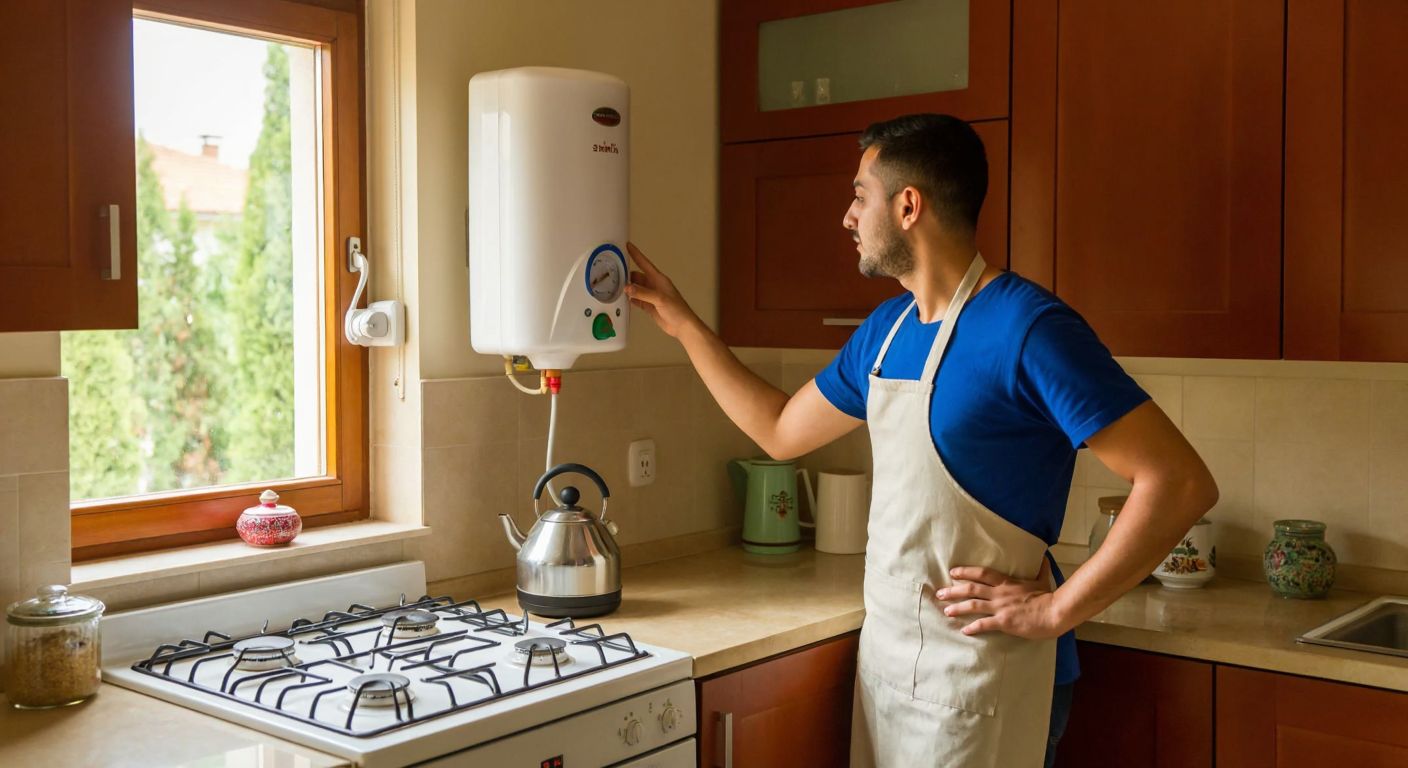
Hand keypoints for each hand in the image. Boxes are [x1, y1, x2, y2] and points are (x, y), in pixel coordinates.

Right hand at [623, 242, 701, 338]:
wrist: (682, 326)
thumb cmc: (678, 310)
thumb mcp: (659, 299)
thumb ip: (643, 293)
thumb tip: (628, 287)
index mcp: (659, 279)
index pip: (644, 263)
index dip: (636, 254)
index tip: (628, 246)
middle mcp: (654, 286)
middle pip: (637, 276)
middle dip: (627, 275)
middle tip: (616, 273)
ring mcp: (651, 296)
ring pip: (636, 288)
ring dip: (628, 288)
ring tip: (617, 286)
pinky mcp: (649, 306)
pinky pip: (637, 299)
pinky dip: (630, 298)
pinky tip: (625, 298)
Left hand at [936, 558, 1066, 639]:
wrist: (1054, 612)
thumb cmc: (1048, 596)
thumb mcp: (1042, 579)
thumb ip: (1040, 568)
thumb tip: (1045, 557)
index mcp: (1006, 582)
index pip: (981, 573)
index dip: (966, 572)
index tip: (953, 572)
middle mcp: (999, 593)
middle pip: (971, 589)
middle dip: (953, 590)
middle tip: (940, 593)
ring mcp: (1000, 607)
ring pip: (973, 605)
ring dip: (957, 608)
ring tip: (946, 611)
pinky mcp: (1004, 622)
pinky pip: (984, 624)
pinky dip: (973, 628)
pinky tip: (964, 631)